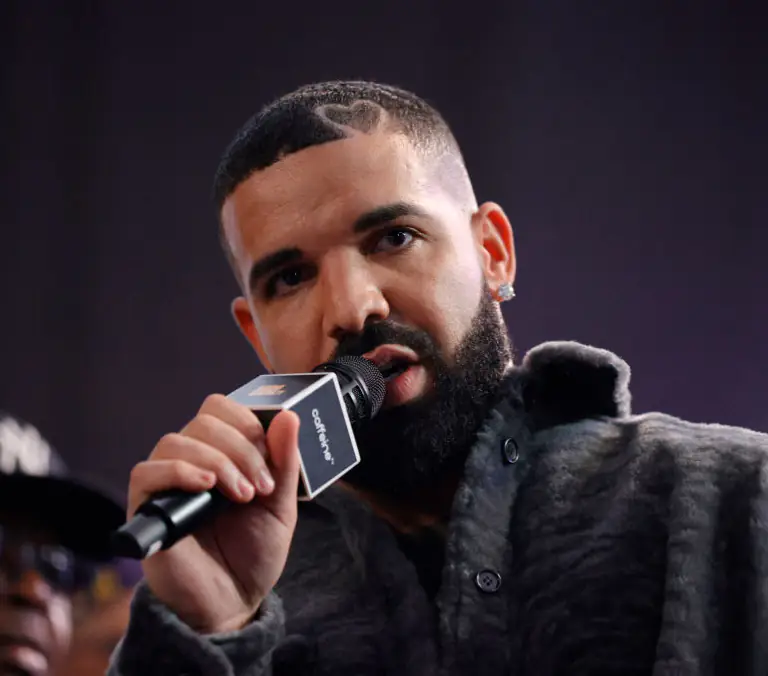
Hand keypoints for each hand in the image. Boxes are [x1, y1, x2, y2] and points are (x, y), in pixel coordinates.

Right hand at [126, 395, 300, 633]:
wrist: (233, 603)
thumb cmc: (253, 553)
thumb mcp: (280, 505)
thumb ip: (284, 462)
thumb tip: (289, 416)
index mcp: (221, 454)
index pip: (220, 409)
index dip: (246, 422)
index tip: (270, 458)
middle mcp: (190, 463)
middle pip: (202, 422)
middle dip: (239, 448)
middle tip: (259, 486)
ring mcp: (166, 484)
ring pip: (175, 442)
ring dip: (216, 461)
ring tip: (242, 495)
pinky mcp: (146, 509)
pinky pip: (146, 472)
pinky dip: (178, 471)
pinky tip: (207, 487)